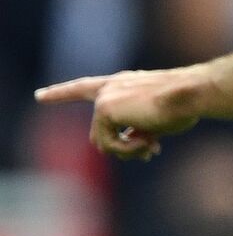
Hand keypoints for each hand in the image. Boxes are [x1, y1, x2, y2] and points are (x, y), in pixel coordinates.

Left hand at [34, 67, 204, 160]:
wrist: (190, 95)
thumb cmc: (184, 104)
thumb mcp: (158, 119)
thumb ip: (139, 129)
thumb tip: (136, 147)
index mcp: (123, 83)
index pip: (84, 87)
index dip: (62, 93)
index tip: (40, 96)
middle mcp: (110, 88)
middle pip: (100, 131)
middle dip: (123, 148)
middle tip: (150, 152)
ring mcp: (104, 99)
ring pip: (102, 142)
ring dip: (128, 151)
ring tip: (151, 148)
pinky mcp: (105, 110)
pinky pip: (110, 145)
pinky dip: (129, 151)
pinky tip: (149, 145)